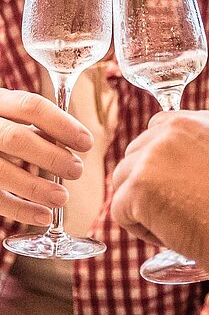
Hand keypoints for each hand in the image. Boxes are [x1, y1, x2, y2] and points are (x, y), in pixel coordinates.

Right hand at [0, 89, 92, 225]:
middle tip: (76, 169)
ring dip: (36, 188)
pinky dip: (20, 210)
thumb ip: (36, 124)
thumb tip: (73, 139)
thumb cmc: (0, 126)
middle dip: (51, 156)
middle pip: (17, 139)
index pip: (31, 106)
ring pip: (2, 172)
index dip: (62, 124)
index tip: (87, 142)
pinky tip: (43, 216)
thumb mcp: (11, 114)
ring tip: (62, 198)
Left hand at [111, 110, 208, 279]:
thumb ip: (205, 156)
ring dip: (141, 206)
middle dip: (148, 184)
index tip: (180, 189)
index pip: (160, 130)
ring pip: (123, 179)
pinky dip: (139, 230)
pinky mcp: (140, 183)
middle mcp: (179, 127)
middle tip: (180, 212)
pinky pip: (119, 209)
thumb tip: (177, 174)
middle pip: (136, 152)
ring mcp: (156, 152)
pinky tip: (170, 235)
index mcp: (206, 120)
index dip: (162, 164)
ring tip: (177, 225)